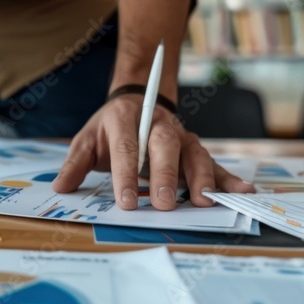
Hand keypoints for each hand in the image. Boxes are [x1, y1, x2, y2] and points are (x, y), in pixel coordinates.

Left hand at [51, 95, 252, 209]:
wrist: (137, 99)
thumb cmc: (110, 127)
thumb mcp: (86, 140)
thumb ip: (75, 164)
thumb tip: (60, 187)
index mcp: (126, 120)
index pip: (126, 148)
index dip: (125, 175)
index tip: (125, 202)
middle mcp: (156, 125)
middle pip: (164, 147)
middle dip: (165, 175)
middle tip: (163, 204)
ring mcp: (180, 136)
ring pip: (194, 154)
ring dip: (201, 177)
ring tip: (205, 201)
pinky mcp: (195, 148)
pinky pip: (214, 162)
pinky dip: (228, 177)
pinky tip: (243, 190)